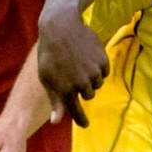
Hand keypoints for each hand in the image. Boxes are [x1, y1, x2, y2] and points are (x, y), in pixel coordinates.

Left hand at [33, 10, 108, 127]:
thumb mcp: (47, 77)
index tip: (86, 125)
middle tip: (73, 72)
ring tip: (79, 62)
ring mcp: (93, 73)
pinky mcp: (102, 61)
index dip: (81, 119)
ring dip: (91, 77)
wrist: (61, 26)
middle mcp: (80, 84)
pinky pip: (104, 72)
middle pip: (89, 95)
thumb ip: (55, 100)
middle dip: (83, 88)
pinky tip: (87, 56)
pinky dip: (98, 67)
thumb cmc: (49, 53)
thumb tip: (56, 122)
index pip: (75, 110)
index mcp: (64, 89)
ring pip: (97, 84)